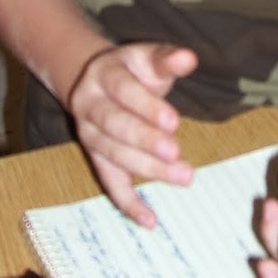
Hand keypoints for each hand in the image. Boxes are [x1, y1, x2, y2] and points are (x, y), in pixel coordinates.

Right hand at [69, 42, 197, 225]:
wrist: (96, 80)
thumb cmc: (133, 70)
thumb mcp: (147, 58)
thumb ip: (167, 59)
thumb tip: (188, 58)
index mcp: (104, 74)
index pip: (123, 90)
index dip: (146, 106)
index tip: (173, 121)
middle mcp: (90, 104)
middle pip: (114, 125)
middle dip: (145, 140)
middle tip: (175, 151)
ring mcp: (89, 134)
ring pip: (114, 155)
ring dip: (147, 168)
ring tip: (183, 176)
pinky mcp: (96, 158)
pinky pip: (109, 182)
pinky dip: (128, 202)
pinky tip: (150, 219)